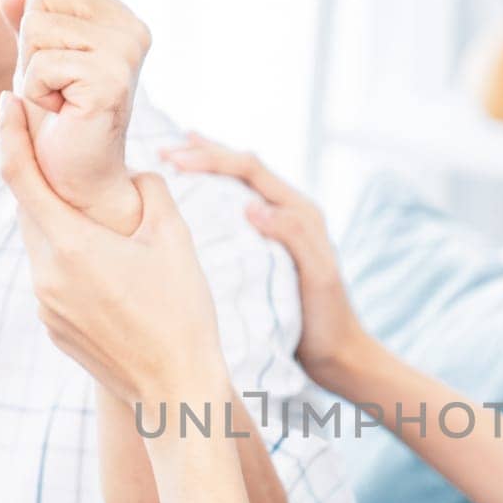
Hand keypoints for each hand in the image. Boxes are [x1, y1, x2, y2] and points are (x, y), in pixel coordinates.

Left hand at [0, 0, 149, 231]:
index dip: (39, 13)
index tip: (59, 59)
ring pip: (37, 29)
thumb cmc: (59, 118)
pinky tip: (64, 114)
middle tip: (58, 83)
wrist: (78, 176)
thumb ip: (28, 23)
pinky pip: (40, 65)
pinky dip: (37, 94)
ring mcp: (125, 56)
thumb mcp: (37, 60)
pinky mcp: (110, 83)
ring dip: (33, 71)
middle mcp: (131, 31)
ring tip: (61, 99)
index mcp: (121, 18)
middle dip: (32, 42)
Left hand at [0, 92, 229, 408]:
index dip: (10, 133)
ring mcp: (46, 306)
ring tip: (99, 217)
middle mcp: (46, 275)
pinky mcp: (54, 329)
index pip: (22, 176)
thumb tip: (134, 175)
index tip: (6, 101)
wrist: (176, 394)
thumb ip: (150, 192)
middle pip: (31, 210)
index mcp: (71, 246)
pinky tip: (109, 268)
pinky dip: (71, 260)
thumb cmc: (183, 315)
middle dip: (44, 179)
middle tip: (63, 150)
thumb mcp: (176, 240)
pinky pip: (54, 280)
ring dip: (62, 224)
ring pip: (43, 246)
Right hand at [160, 134, 369, 392]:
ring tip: (173, 157)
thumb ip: (292, 236)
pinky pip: (233, 211)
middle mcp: (288, 212)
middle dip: (204, 154)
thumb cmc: (328, 318)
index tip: (176, 157)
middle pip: (242, 169)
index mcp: (300, 211)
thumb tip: (252, 206)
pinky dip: (210, 197)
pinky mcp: (265, 248)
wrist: (337, 353)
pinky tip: (189, 202)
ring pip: (237, 186)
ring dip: (207, 169)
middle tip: (165, 148)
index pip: (250, 170)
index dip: (213, 158)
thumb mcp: (316, 276)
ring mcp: (276, 229)